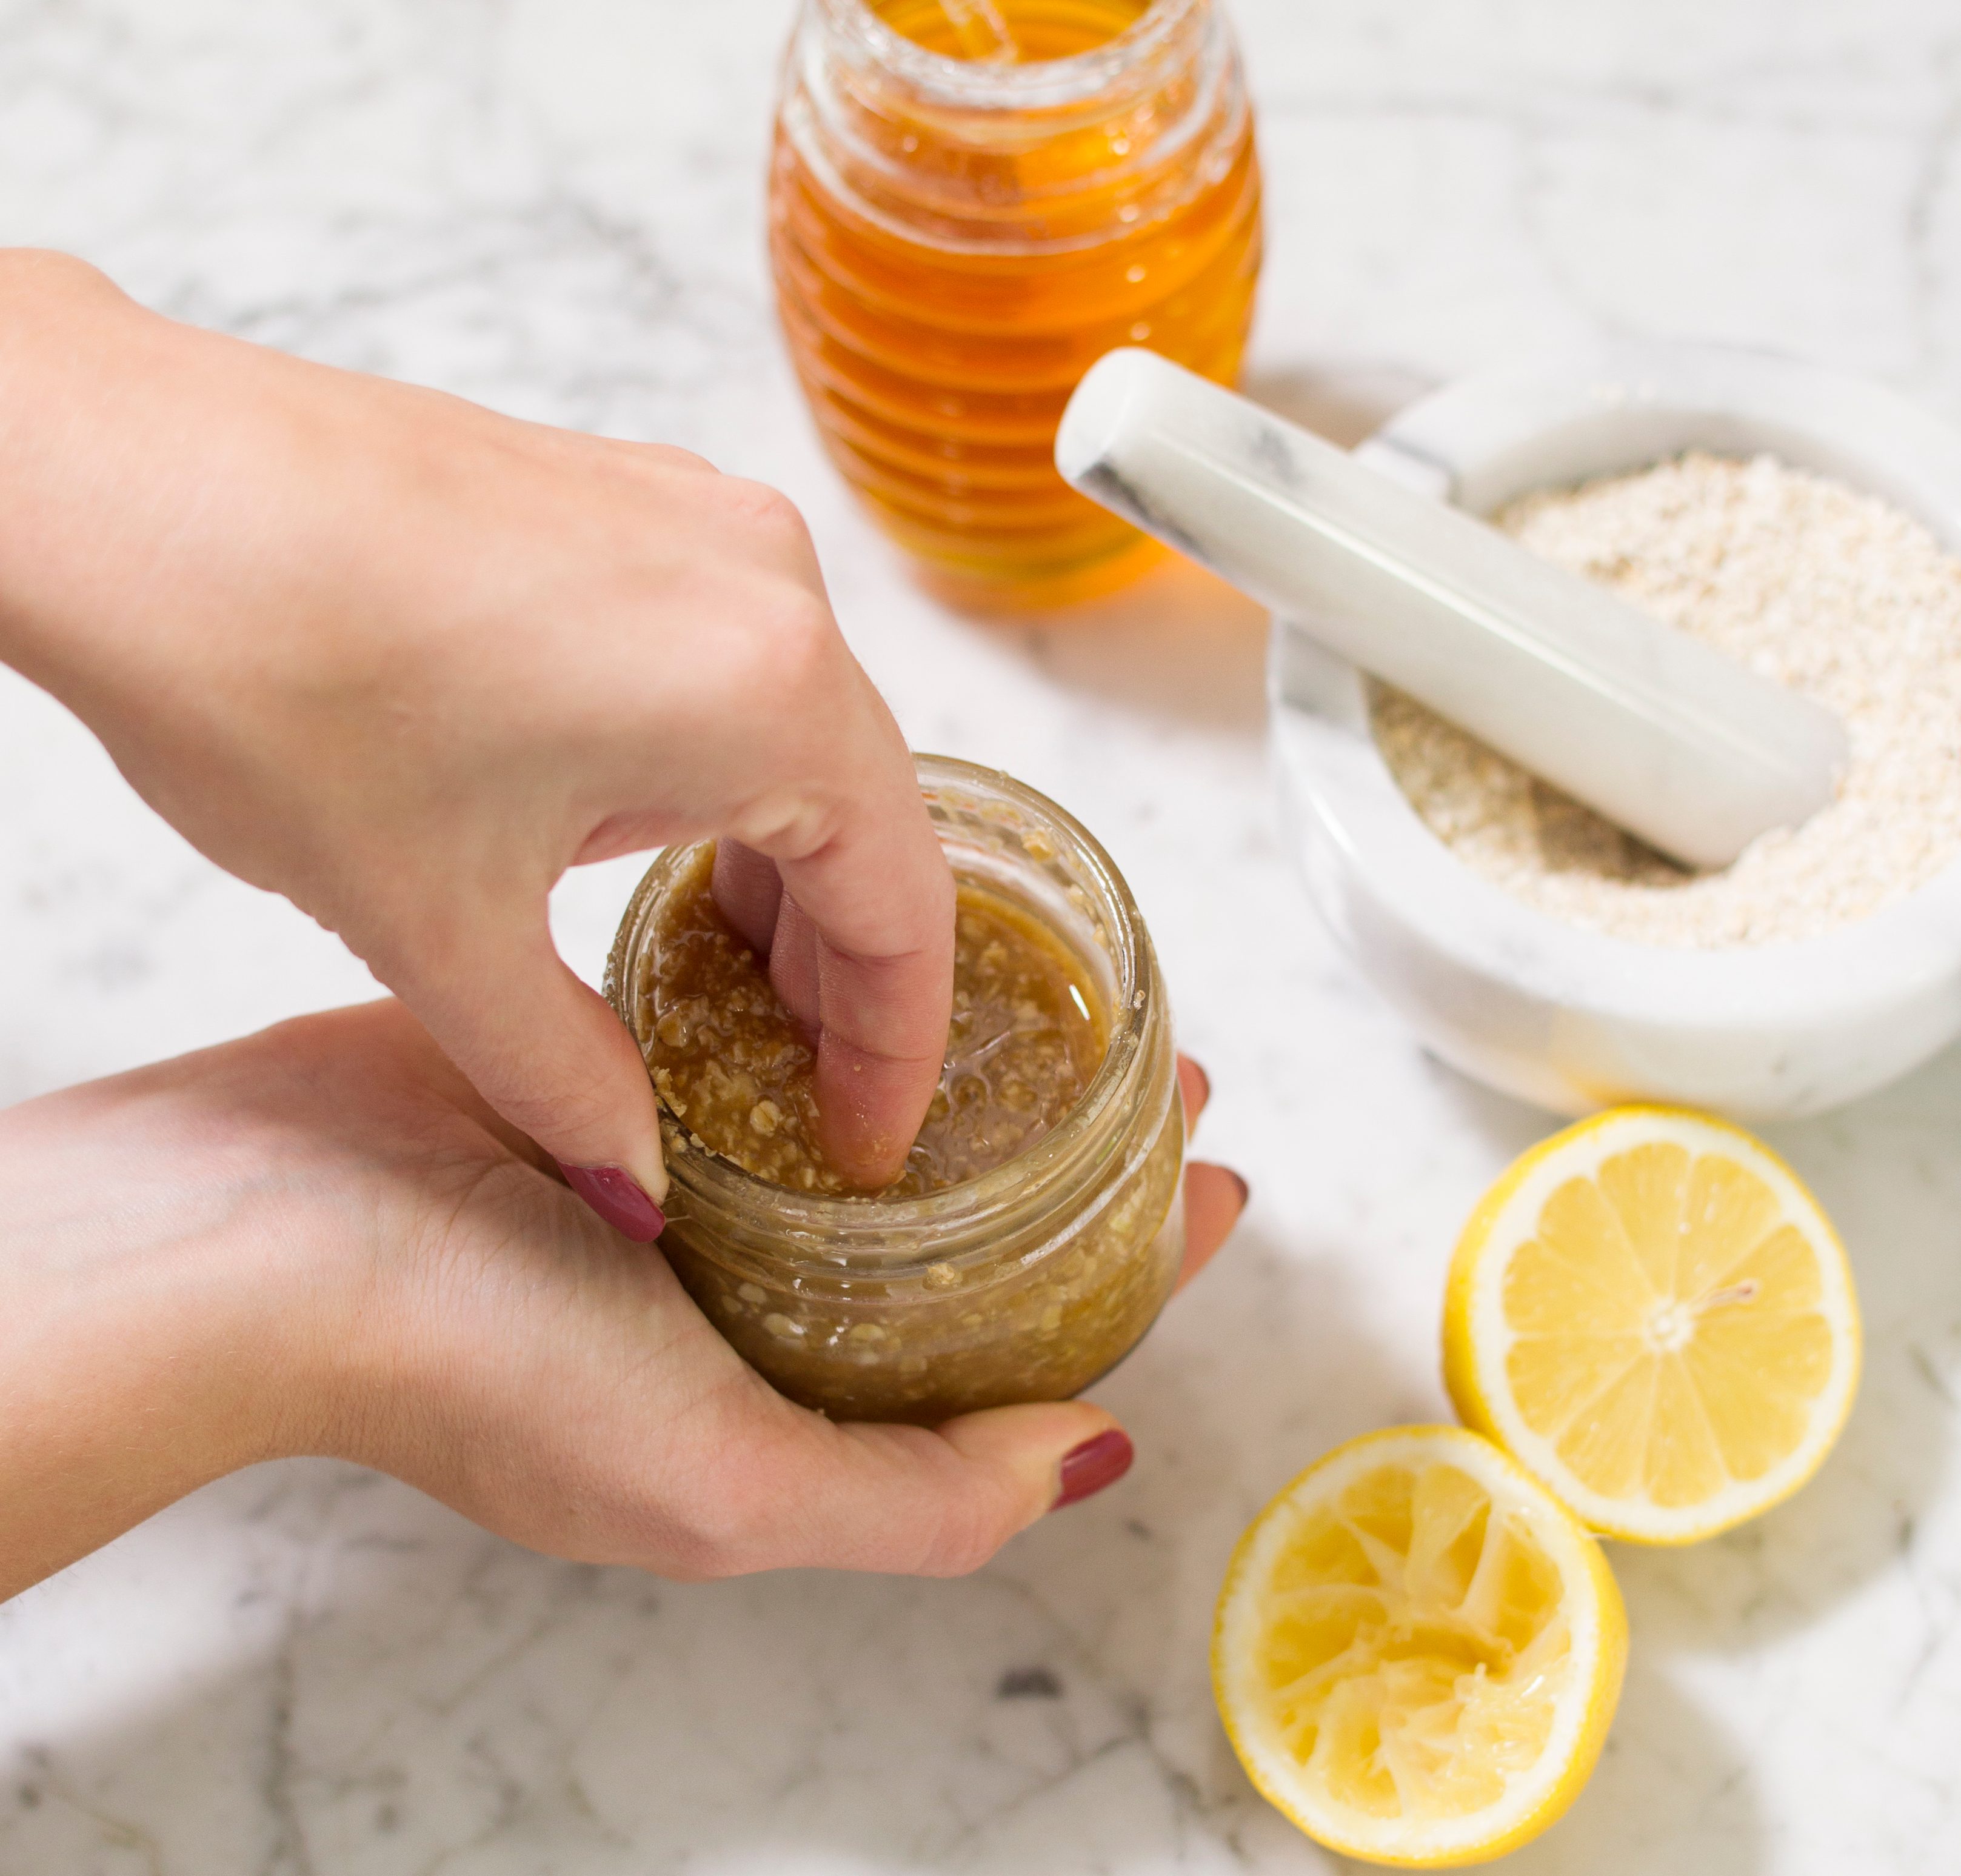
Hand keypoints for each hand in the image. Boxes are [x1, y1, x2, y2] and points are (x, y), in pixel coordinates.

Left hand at [0, 250, 952, 1218]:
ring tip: (725, 985)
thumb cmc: (264, 666)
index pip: (903, 906)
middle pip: (867, 816)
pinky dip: (717, 774)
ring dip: (777, 869)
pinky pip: (731, 664)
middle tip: (801, 1088)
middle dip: (839, 969)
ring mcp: (699, 523)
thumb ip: (567, 1079)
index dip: (895, 1046)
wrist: (113, 481)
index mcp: (766, 690)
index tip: (864, 1136)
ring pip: (800, 735)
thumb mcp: (437, 929)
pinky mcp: (629, 501)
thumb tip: (633, 1179)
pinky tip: (653, 844)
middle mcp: (768, 584)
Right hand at [0, 1003, 1245, 1597]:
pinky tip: (902, 962)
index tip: (1217, 1189)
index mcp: (784, 1407)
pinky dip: (848, 1024)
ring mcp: (690, 1193)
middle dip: (1073, 1162)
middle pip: (961, 1236)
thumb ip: (917, 1498)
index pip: (1009, 1347)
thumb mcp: (720, 1486)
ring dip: (970, 1078)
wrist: (266, 1227)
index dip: (1130, 1273)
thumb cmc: (473, 1366)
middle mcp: (749, 1306)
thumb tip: (1090, 1453)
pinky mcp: (628, 1090)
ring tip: (1065, 1001)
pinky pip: (773, 1058)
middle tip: (1165, 1074)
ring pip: (874, 1138)